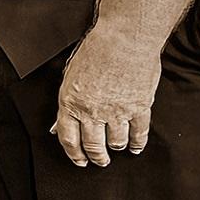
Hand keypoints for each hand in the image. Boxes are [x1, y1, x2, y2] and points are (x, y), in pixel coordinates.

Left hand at [53, 24, 161, 165]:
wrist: (124, 39)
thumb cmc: (96, 50)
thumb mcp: (70, 75)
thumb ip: (68, 101)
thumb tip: (60, 123)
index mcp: (71, 102)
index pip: (68, 137)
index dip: (73, 153)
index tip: (79, 160)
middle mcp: (92, 111)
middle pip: (92, 144)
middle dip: (96, 156)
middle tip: (99, 161)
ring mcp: (117, 111)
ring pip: (115, 141)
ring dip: (115, 149)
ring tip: (116, 151)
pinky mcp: (139, 107)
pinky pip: (139, 132)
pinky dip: (137, 142)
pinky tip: (135, 146)